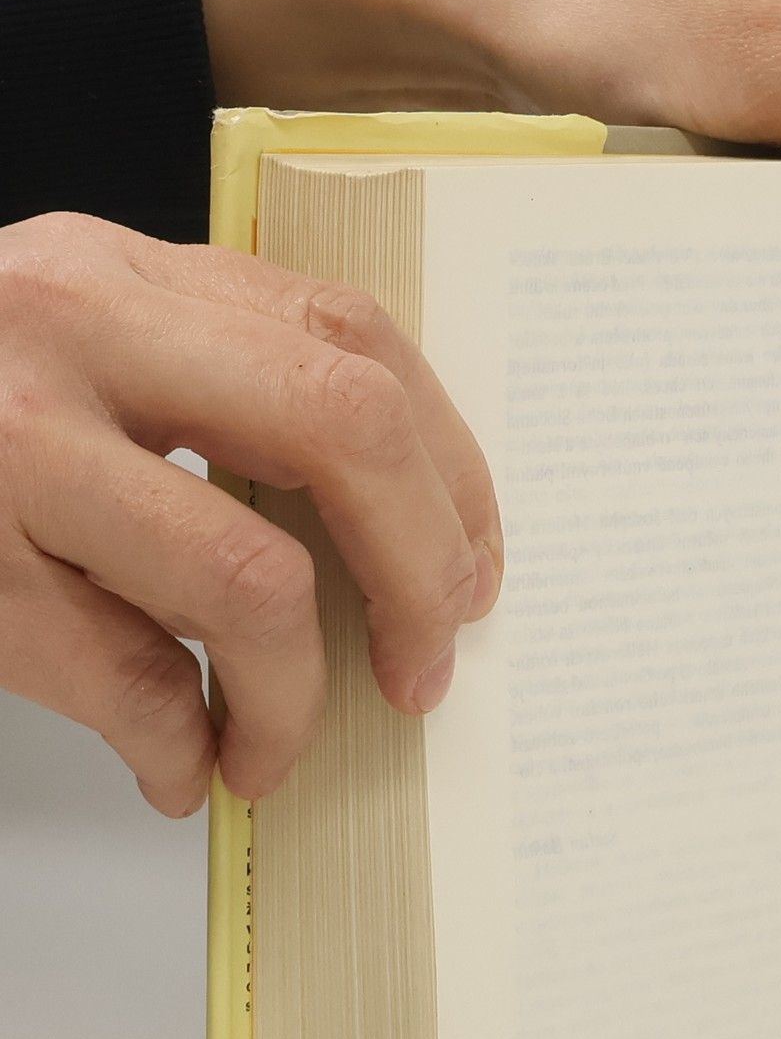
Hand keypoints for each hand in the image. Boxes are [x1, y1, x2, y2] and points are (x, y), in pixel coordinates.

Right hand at [0, 213, 499, 814]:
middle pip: (340, 433)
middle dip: (421, 575)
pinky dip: (180, 745)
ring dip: (295, 696)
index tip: (475, 572)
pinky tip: (184, 768)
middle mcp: (68, 325)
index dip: (452, 474)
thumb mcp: (72, 350)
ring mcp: (1, 442)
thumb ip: (214, 397)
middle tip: (426, 669)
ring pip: (248, 577)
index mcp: (124, 270)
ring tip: (276, 746)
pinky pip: (124, 678)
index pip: (355, 342)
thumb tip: (404, 545)